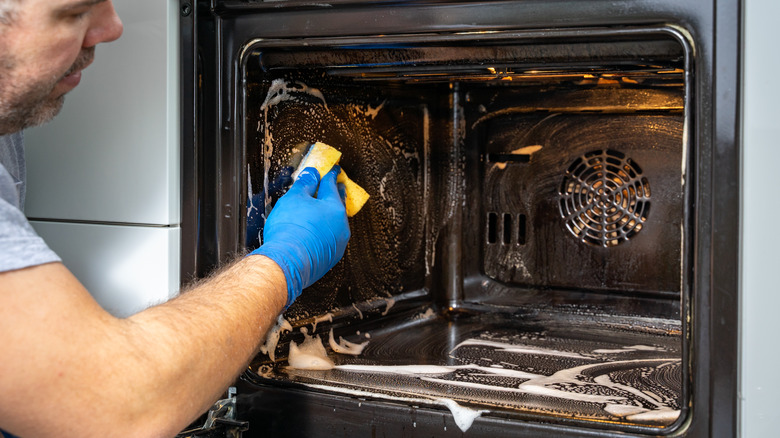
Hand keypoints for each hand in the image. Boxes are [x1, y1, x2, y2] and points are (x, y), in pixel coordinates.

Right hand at [250, 166, 349, 307]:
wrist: (287, 262)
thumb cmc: (290, 231)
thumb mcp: (294, 198)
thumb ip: (305, 184)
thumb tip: (311, 174)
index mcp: (334, 208)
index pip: (332, 185)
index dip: (330, 175)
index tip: (333, 170)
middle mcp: (341, 225)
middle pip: (338, 204)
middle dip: (335, 194)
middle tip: (336, 186)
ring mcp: (337, 243)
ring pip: (336, 223)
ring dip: (330, 215)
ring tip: (323, 210)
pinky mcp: (330, 257)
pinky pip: (329, 239)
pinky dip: (324, 232)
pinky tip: (315, 232)